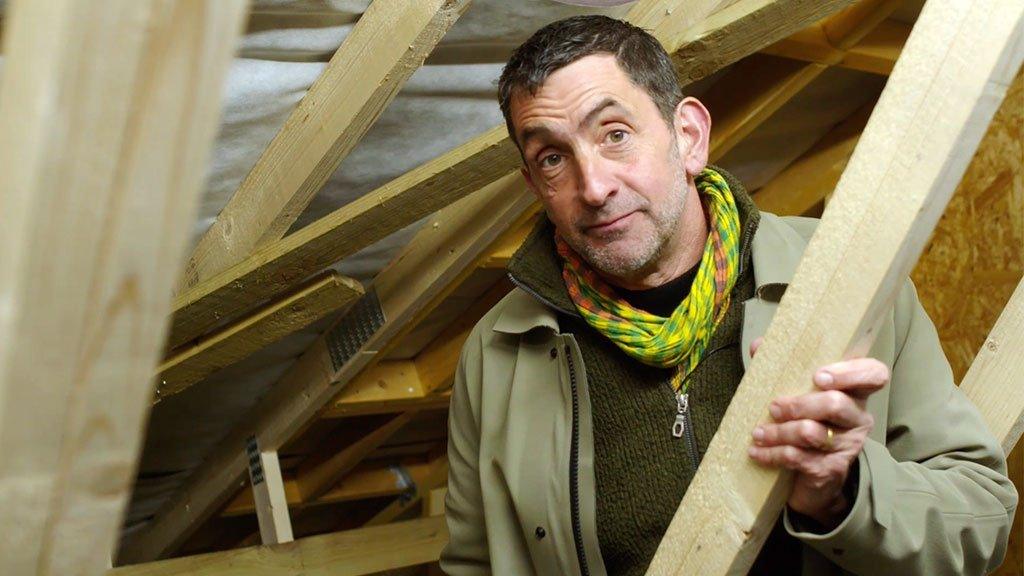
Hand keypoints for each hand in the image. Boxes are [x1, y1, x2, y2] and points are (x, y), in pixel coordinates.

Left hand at [745, 337, 888, 528]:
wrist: (814, 475)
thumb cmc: (806, 422)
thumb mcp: (798, 393)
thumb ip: (782, 367)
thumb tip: (759, 345)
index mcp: (854, 392)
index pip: (874, 374)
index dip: (850, 373)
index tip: (818, 376)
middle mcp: (858, 418)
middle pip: (835, 404)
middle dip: (798, 404)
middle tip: (773, 407)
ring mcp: (847, 445)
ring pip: (812, 433)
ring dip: (779, 432)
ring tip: (758, 432)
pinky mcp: (830, 469)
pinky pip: (799, 458)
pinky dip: (773, 454)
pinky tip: (756, 452)